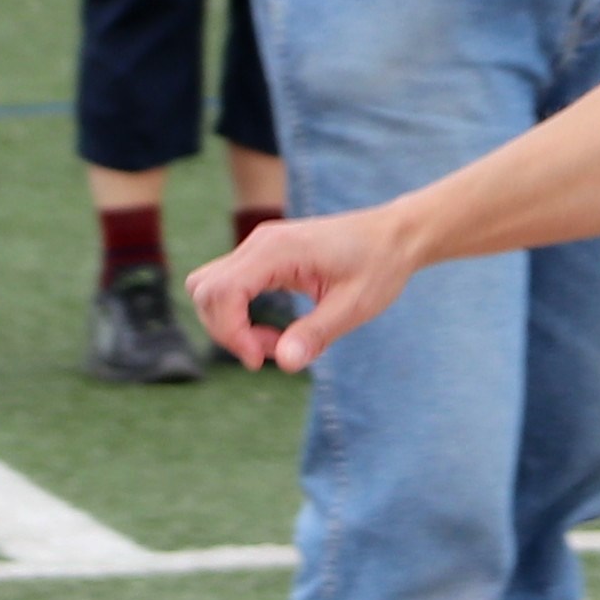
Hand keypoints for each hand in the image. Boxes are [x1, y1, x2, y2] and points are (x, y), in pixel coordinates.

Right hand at [189, 204, 418, 373]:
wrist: (394, 235)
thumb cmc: (380, 265)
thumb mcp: (354, 306)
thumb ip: (316, 333)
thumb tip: (284, 363)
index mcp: (278, 250)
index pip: (221, 291)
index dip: (230, 332)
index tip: (260, 360)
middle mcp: (260, 243)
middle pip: (205, 290)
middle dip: (227, 331)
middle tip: (272, 353)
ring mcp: (259, 247)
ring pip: (211, 288)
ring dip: (231, 324)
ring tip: (278, 343)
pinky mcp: (264, 256)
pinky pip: (230, 287)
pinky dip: (241, 315)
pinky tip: (277, 332)